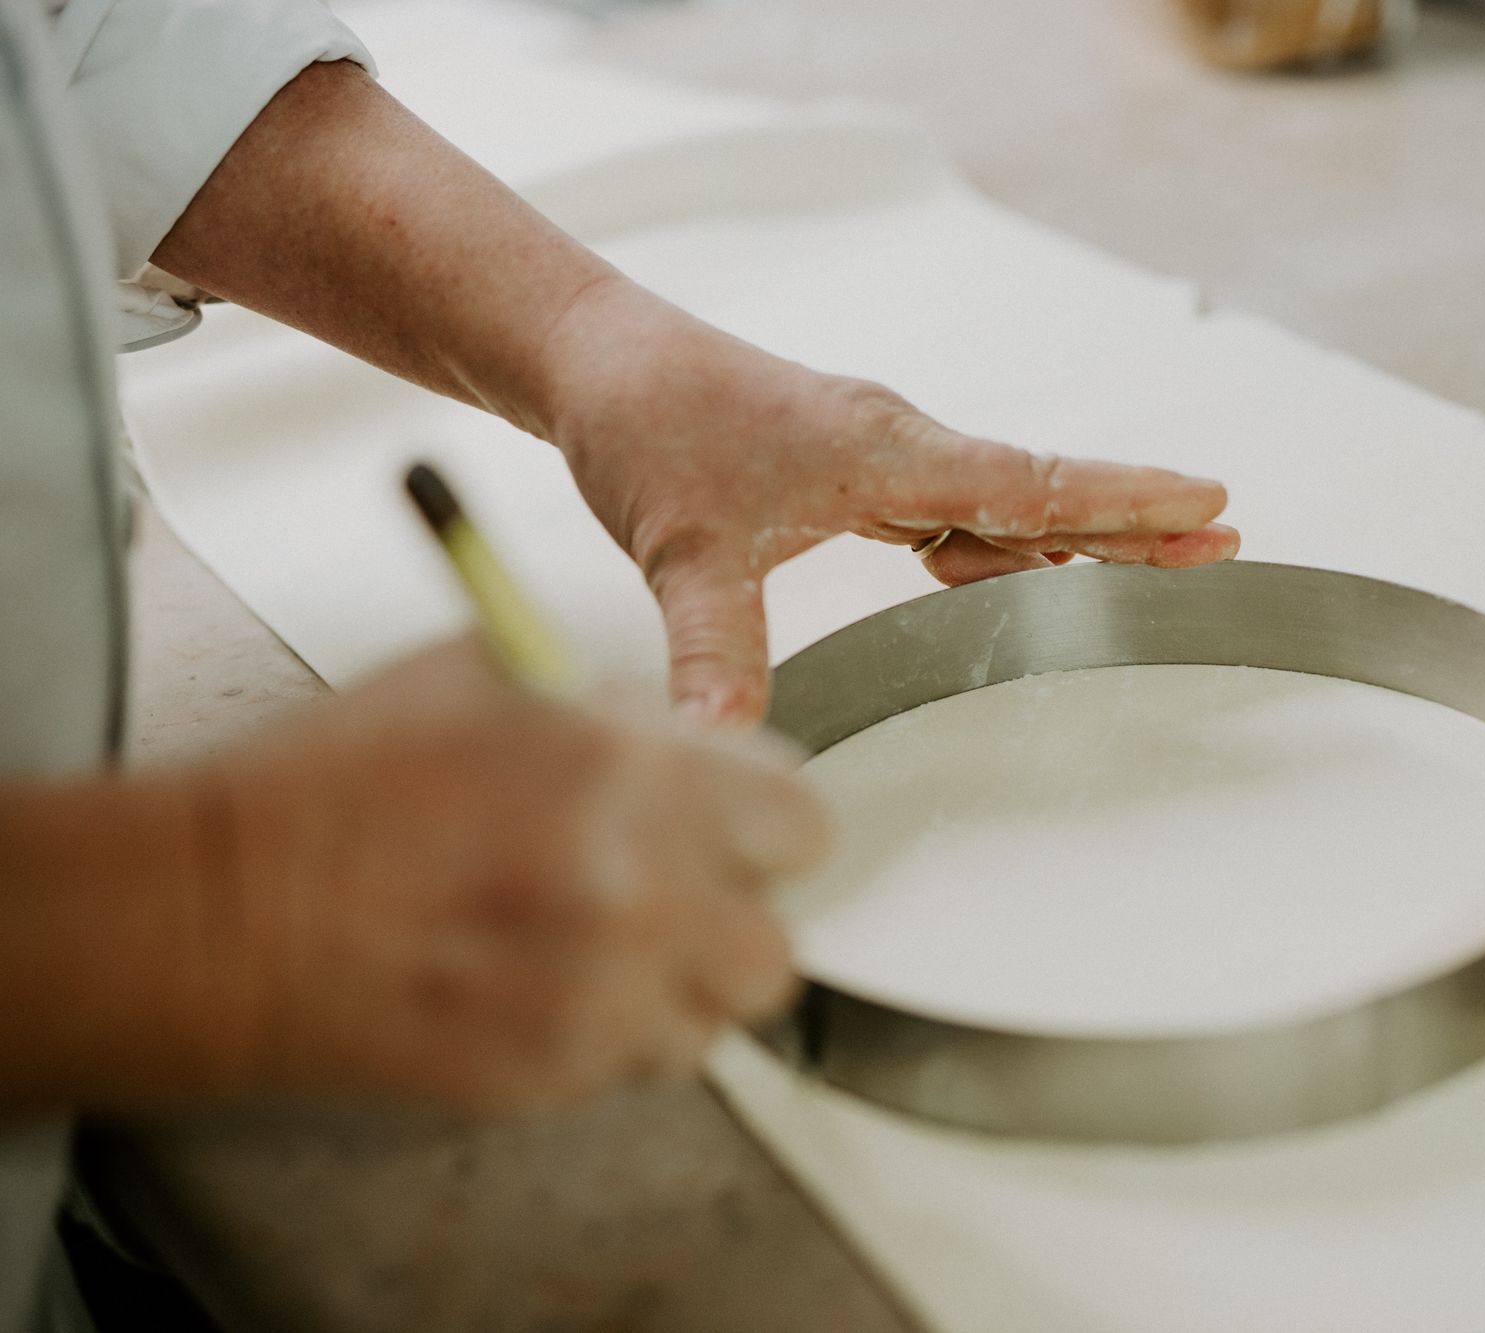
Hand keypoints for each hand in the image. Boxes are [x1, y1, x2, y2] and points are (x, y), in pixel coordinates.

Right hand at [188, 643, 828, 1111]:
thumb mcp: (491, 674)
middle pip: (776, 944)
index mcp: (630, 773)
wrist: (223, 911)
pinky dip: (619, 1031)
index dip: (764, 825)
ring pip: (718, 1018)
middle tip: (677, 891)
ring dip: (681, 983)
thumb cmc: (339, 785)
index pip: (800, 826)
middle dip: (732, 915)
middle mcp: (636, 890)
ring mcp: (598, 996)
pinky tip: (554, 984)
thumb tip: (691, 740)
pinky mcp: (554, 1075)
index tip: (735, 828)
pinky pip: (646, 1063)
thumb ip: (619, 712)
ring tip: (608, 943)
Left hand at [544, 280, 1240, 721]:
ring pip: (1006, 502)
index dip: (1125, 501)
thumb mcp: (682, 549)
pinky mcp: (859, 473)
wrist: (602, 365)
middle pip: (1043, 490)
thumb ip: (714, 647)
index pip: (1032, 484)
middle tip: (1224, 537)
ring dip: (1079, 532)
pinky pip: (959, 512)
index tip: (1210, 501)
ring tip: (1160, 560)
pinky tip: (1022, 575)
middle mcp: (901, 448)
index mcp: (887, 453)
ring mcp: (883, 459)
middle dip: (1137, 516)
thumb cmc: (649, 425)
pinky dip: (1006, 543)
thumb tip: (723, 742)